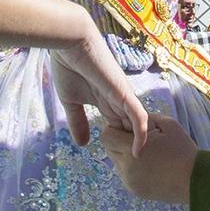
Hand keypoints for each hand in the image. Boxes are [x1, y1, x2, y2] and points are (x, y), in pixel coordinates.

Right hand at [51, 28, 148, 151]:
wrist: (70, 44)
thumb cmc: (68, 67)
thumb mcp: (72, 101)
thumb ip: (79, 121)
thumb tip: (83, 144)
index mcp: (106, 100)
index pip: (118, 125)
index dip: (120, 142)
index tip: (117, 159)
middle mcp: (118, 100)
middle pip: (132, 127)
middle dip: (132, 146)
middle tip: (133, 166)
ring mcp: (123, 97)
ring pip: (139, 124)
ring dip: (139, 143)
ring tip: (138, 163)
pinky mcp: (124, 94)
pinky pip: (139, 117)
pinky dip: (141, 134)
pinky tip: (138, 151)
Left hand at [99, 115, 195, 202]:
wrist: (196, 180)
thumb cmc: (183, 150)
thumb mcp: (168, 124)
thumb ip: (146, 118)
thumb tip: (131, 118)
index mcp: (132, 149)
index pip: (106, 136)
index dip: (115, 129)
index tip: (129, 129)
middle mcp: (126, 168)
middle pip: (109, 149)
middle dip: (119, 142)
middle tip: (139, 141)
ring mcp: (129, 181)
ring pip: (116, 163)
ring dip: (126, 156)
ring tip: (148, 155)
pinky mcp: (135, 190)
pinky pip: (125, 175)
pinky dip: (133, 169)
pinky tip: (151, 167)